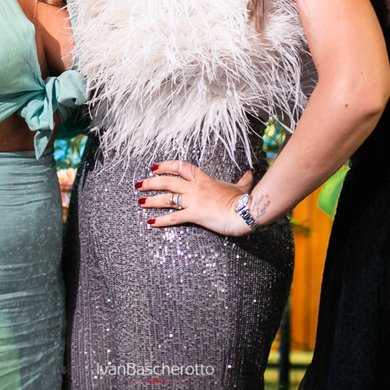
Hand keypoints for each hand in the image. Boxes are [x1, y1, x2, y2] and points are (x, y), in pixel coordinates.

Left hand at [137, 161, 254, 235]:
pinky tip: (151, 223)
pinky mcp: (194, 214)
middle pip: (168, 181)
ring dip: (151, 199)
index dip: (166, 166)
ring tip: (139, 201)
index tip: (155, 167)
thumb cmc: (243, 200)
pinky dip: (161, 220)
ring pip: (167, 198)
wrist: (245, 212)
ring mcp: (193, 200)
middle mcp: (195, 188)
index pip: (181, 167)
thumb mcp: (242, 187)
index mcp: (204, 179)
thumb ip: (243, 179)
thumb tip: (250, 172)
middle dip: (151, 182)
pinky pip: (174, 217)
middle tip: (139, 183)